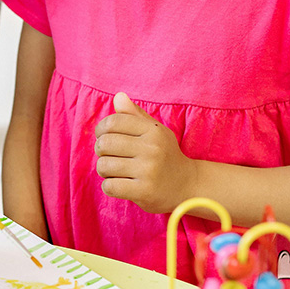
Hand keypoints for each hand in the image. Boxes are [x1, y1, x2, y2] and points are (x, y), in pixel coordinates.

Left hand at [93, 92, 196, 213]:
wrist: (188, 186)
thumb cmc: (165, 155)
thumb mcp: (155, 131)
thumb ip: (134, 114)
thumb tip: (118, 96)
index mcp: (153, 130)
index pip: (113, 122)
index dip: (101, 129)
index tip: (104, 137)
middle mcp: (152, 148)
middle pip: (105, 143)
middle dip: (101, 151)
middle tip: (109, 156)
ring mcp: (149, 171)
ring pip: (104, 165)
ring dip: (104, 170)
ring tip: (115, 171)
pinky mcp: (144, 192)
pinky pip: (109, 186)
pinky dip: (109, 186)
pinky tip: (119, 184)